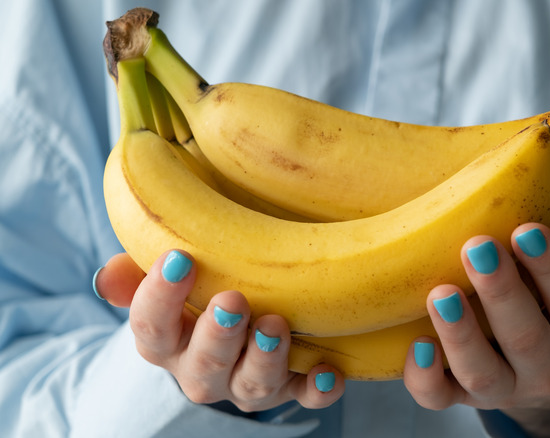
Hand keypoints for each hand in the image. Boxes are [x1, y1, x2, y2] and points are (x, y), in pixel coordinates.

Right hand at [93, 250, 343, 411]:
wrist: (238, 329)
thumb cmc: (198, 292)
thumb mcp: (166, 280)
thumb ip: (137, 274)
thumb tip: (108, 276)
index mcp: (167, 343)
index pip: (150, 328)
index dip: (159, 297)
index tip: (178, 259)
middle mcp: (203, 371)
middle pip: (204, 363)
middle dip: (218, 334)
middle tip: (232, 300)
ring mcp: (247, 383)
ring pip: (252, 384)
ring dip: (265, 357)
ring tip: (276, 324)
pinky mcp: (290, 389)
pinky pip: (305, 396)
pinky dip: (318, 389)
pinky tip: (331, 371)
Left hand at [403, 210, 549, 436]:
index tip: (526, 229)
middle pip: (525, 338)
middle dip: (500, 292)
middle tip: (477, 248)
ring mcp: (506, 385)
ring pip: (482, 372)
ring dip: (459, 335)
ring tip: (441, 294)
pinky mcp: (466, 393)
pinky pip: (441, 398)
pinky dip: (425, 379)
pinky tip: (415, 346)